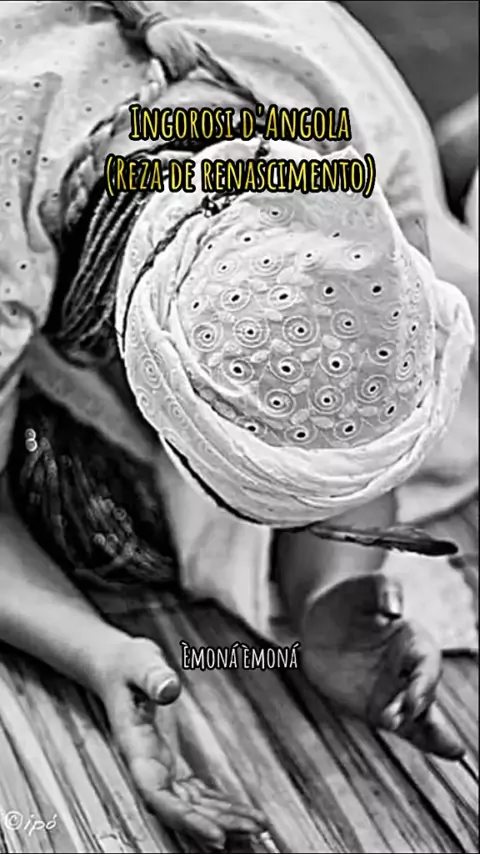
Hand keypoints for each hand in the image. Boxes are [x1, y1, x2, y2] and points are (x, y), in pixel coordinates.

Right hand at [96, 637, 263, 847]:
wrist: (118, 666)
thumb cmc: (126, 665)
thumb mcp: (139, 662)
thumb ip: (153, 677)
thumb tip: (169, 690)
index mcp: (137, 748)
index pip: (158, 796)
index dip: (186, 819)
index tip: (216, 835)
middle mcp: (149, 766)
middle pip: (180, 809)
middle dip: (214, 825)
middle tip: (252, 834)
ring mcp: (161, 768)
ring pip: (192, 806)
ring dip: (222, 819)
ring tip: (256, 829)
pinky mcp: (173, 763)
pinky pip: (197, 793)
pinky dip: (219, 805)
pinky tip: (242, 814)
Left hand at [300, 573, 463, 758]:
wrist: (320, 623)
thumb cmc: (347, 600)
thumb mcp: (361, 587)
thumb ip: (381, 589)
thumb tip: (394, 606)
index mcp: (412, 637)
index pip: (426, 661)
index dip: (423, 680)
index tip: (412, 696)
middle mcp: (410, 667)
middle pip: (424, 691)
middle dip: (416, 707)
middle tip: (394, 717)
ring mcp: (397, 690)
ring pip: (422, 715)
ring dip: (425, 729)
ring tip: (444, 748)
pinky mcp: (381, 707)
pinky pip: (406, 726)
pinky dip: (424, 739)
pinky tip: (448, 753)